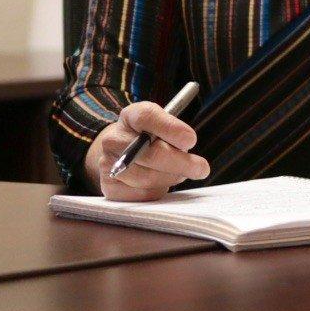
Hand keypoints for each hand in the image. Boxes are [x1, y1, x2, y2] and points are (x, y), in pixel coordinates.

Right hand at [84, 101, 209, 201]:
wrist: (121, 154)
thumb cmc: (149, 137)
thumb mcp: (160, 124)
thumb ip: (172, 130)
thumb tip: (186, 146)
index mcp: (131, 116)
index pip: (148, 117)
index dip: (171, 128)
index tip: (191, 140)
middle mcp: (114, 139)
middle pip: (152, 154)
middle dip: (182, 163)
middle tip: (201, 168)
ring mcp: (108, 164)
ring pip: (148, 178)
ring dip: (171, 178)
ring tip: (182, 174)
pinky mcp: (109, 187)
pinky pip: (140, 194)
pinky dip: (158, 190)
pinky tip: (162, 183)